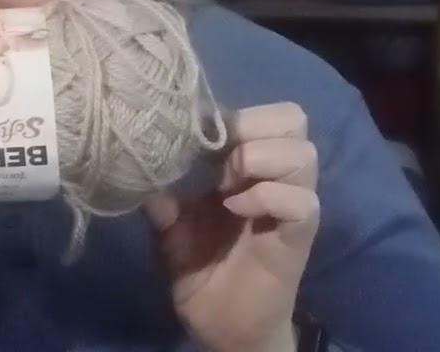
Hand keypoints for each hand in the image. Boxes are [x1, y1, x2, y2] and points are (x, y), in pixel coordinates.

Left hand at [145, 103, 320, 351]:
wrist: (220, 326)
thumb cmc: (201, 268)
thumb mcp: (170, 226)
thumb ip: (160, 196)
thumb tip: (136, 168)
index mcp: (248, 168)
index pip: (265, 114)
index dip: (233, 114)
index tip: (196, 133)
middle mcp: (276, 179)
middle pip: (294, 120)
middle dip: (254, 126)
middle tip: (219, 156)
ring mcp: (291, 207)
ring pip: (303, 153)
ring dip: (259, 158)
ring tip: (226, 185)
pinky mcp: (298, 238)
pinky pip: (303, 202)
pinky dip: (270, 196)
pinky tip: (237, 207)